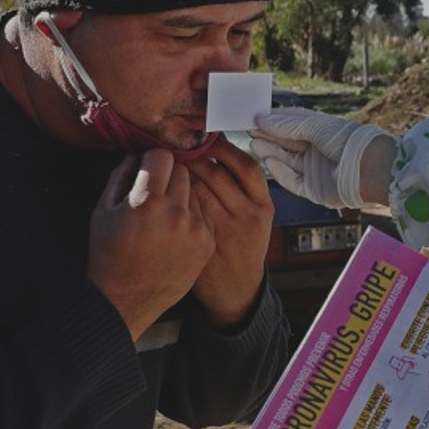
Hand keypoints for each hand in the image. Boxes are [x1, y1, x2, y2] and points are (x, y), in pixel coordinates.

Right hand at [88, 150, 214, 339]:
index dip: (152, 159)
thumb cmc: (108, 254)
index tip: (147, 167)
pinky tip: (174, 230)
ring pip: (195, 191)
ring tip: (163, 214)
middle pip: (183, 170)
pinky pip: (203, 213)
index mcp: (148, 201)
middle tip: (154, 190)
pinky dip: (191, 215)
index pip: (163, 155)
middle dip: (168, 175)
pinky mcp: (207, 243)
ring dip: (181, 194)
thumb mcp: (103, 212)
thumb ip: (120, 177)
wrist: (126, 301)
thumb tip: (135, 154)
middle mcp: (177, 213)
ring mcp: (196, 229)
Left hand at [183, 135, 274, 327]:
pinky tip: (164, 189)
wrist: (235, 289)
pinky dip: (172, 195)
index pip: (245, 166)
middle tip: (180, 146)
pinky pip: (183, 209)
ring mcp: (223, 231)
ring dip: (180, 173)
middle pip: (217, 173)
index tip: (207, 139)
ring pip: (197, 188)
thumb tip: (215, 149)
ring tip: (170, 163)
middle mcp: (247, 217)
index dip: (224, 149)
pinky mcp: (201, 243)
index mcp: (263, 206)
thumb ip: (241, 190)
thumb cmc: (242, 246)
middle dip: (195, 157)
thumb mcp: (255, 218)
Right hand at [249, 107, 394, 208]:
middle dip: (268, 137)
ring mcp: (313, 170)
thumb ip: (288, 124)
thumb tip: (262, 118)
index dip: (273, 122)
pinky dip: (280, 172)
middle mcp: (315, 151)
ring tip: (254, 143)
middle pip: (285, 144)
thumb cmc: (346, 141)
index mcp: (319, 132)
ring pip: (286, 162)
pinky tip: (269, 161)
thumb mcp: (315, 126)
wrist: (368, 167)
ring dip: (270, 152)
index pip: (290, 126)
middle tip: (249, 130)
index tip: (254, 118)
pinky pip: (292, 181)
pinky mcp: (313, 189)